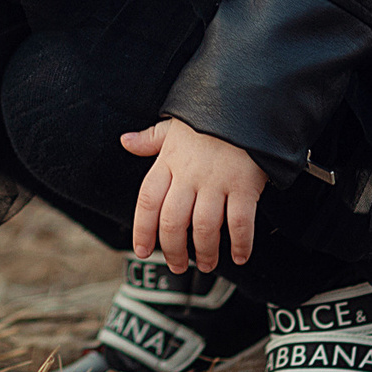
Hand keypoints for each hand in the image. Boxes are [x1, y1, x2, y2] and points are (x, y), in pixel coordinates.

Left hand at [121, 115, 266, 273]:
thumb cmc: (208, 118)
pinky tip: (240, 257)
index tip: (141, 250)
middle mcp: (189, 175)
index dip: (141, 229)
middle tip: (177, 266)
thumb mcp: (174, 126)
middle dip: (173, 250)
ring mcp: (217, 181)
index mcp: (168, 161)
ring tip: (206, 265)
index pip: (147, 201)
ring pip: (204, 227)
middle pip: (172, 221)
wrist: (245, 104)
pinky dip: (241, 244)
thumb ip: (150, 139)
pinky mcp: (245, 186)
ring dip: (205, 252)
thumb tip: (126, 142)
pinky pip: (241, 222)